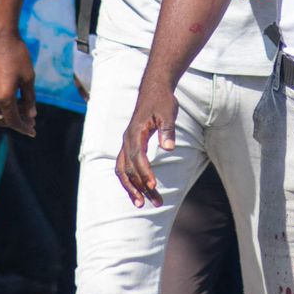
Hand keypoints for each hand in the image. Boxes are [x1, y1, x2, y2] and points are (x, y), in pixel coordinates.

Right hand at [0, 30, 37, 135]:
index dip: (24, 128)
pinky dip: (0, 101)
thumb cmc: (18, 55)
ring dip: (7, 111)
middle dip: (16, 121)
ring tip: (22, 106)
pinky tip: (10, 93)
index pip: (14, 121)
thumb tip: (31, 114)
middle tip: (29, 119)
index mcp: (4, 97)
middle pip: (2, 119)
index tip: (33, 132)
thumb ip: (29, 99)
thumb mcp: (29, 78)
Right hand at [116, 83, 177, 207]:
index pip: (137, 157)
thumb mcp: (168, 113)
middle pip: (129, 169)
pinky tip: (140, 191)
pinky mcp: (130, 145)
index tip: (154, 186)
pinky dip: (130, 180)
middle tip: (155, 203)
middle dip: (140, 187)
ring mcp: (126, 143)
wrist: (153, 90)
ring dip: (132, 188)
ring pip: (123, 171)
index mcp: (135, 132)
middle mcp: (127, 140)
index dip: (144, 173)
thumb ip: (167, 130)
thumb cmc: (162, 101)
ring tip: (143, 204)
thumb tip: (169, 148)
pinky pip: (125, 167)